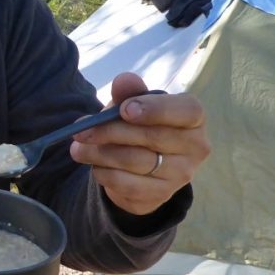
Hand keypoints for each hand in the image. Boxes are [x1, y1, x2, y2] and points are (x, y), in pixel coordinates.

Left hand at [69, 71, 209, 216]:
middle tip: (80, 131)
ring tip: (78, 148)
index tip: (123, 110)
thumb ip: (129, 92)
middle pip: (152, 137)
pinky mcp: (162, 195)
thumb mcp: (132, 104)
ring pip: (136, 161)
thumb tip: (123, 80)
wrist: (141, 168)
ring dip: (100, 154)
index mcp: (194, 118)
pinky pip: (128, 184)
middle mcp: (196, 147)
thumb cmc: (139, 126)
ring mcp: (182, 174)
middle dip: (110, 132)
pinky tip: (95, 166)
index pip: (187, 111)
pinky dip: (105, 174)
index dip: (155, 109)